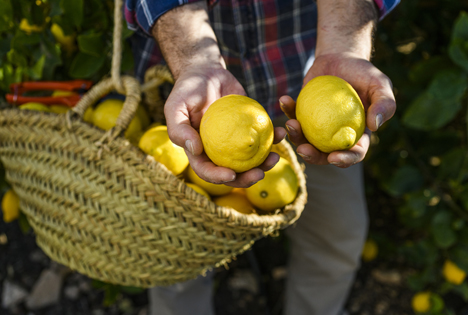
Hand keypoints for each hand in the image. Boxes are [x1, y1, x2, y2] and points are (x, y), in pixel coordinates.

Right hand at [154, 2, 284, 186]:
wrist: (206, 73)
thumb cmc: (186, 91)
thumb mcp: (175, 107)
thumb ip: (179, 129)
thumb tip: (194, 150)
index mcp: (199, 153)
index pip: (207, 171)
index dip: (218, 177)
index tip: (232, 174)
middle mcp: (218, 151)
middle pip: (233, 173)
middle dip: (247, 179)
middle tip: (260, 173)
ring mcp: (236, 141)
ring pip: (251, 160)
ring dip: (264, 163)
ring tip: (275, 157)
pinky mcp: (250, 128)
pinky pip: (262, 137)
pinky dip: (272, 138)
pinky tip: (280, 133)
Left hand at [280, 52, 395, 167]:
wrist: (341, 58)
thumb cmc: (363, 73)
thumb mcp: (380, 85)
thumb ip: (384, 104)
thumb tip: (374, 126)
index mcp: (355, 135)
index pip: (353, 154)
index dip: (344, 160)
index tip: (334, 157)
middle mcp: (334, 135)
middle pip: (323, 154)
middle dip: (312, 157)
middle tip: (303, 149)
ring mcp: (316, 126)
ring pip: (304, 139)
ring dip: (295, 136)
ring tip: (290, 124)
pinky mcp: (302, 113)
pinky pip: (293, 115)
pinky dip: (287, 110)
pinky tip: (284, 100)